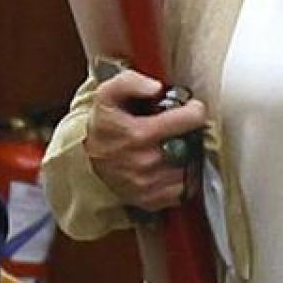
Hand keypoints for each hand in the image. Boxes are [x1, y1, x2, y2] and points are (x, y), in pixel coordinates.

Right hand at [83, 69, 206, 211]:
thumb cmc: (105, 124)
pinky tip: (168, 166)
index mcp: (138, 134)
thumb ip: (131, 81)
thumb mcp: (109, 94)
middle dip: (190, 134)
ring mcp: (148, 184)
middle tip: (178, 130)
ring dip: (187, 155)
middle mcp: (144, 162)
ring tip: (170, 146)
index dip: (193, 111)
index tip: (188, 109)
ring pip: (191, 166)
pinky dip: (181, 177)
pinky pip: (184, 188)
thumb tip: (155, 87)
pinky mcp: (151, 200)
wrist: (88, 159)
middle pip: (193, 144)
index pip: (190, 120)